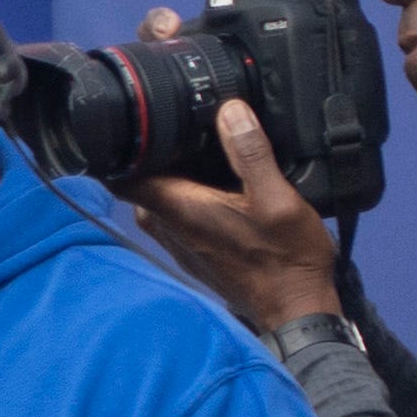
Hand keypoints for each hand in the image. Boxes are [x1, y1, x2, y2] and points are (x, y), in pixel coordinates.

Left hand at [120, 30, 346, 337]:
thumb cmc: (285, 257)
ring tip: (201, 140)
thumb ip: (250, 152)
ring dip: (173, 170)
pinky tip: (215, 174)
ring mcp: (176, 238)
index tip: (135, 120)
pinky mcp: (191, 246)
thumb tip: (228, 110)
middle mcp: (165, 225)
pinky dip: (188, 188)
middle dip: (153, 151)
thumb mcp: (276, 197)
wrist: (293, 306)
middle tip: (180, 119)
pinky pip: (176, 208)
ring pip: (159, 192)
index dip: (123, 146)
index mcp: (176, 209)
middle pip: (140, 178)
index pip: (123, 174)